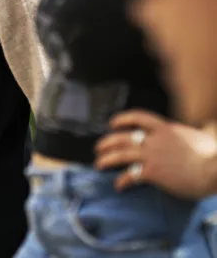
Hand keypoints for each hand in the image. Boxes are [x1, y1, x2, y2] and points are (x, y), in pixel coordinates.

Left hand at [95, 110, 216, 198]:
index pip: (138, 117)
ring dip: (106, 160)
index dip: (123, 119)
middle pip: (122, 137)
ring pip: (120, 155)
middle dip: (107, 142)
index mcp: (165, 128)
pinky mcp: (153, 172)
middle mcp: (154, 140)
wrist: (214, 170)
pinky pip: (130, 175)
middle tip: (98, 148)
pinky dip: (122, 181)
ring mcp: (152, 155)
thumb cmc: (211, 154)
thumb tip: (200, 129)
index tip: (112, 123)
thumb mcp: (198, 135)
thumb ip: (187, 133)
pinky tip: (118, 186)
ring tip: (98, 165)